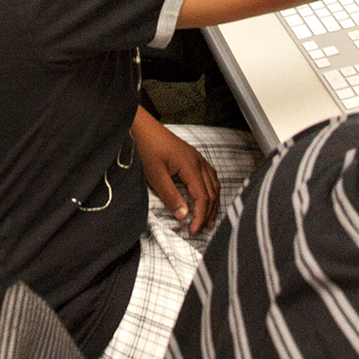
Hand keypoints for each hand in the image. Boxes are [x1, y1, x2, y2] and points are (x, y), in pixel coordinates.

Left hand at [131, 107, 220, 233]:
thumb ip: (170, 196)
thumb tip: (184, 215)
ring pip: (214, 184)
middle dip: (209, 213)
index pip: (203, 197)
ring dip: (212, 203)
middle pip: (212, 192)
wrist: (144, 128)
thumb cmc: (148, 148)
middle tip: (201, 229)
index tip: (193, 230)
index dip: (200, 216)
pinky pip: (210, 176)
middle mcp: (199, 162)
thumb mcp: (155, 175)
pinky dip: (211, 190)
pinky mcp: (194, 157)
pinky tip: (206, 197)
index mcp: (191, 166)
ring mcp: (198, 158)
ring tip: (208, 219)